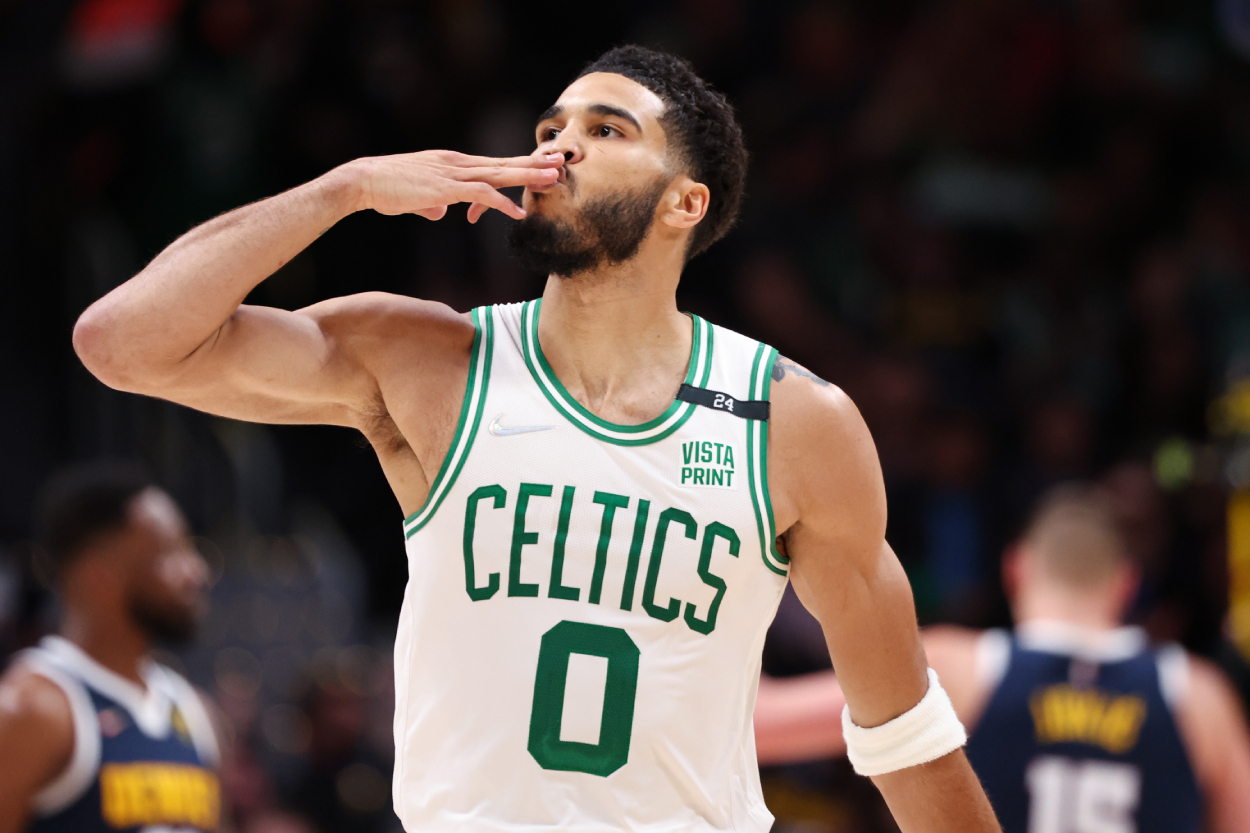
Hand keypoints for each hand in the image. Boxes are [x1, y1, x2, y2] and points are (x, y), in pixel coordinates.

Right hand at [347, 150, 562, 222]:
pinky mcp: (446, 188)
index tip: (542, 163)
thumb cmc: (387, 189)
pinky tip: (518, 212)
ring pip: (499, 174)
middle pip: (503, 163)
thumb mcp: (417, 197)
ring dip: (527, 177)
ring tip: (553, 180)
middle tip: (561, 162)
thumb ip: (433, 203)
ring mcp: (453, 174)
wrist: (365, 180)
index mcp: (453, 164)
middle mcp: (458, 164)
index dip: (519, 163)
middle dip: (534, 163)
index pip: (493, 163)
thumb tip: (440, 212)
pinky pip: (481, 195)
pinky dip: (502, 203)